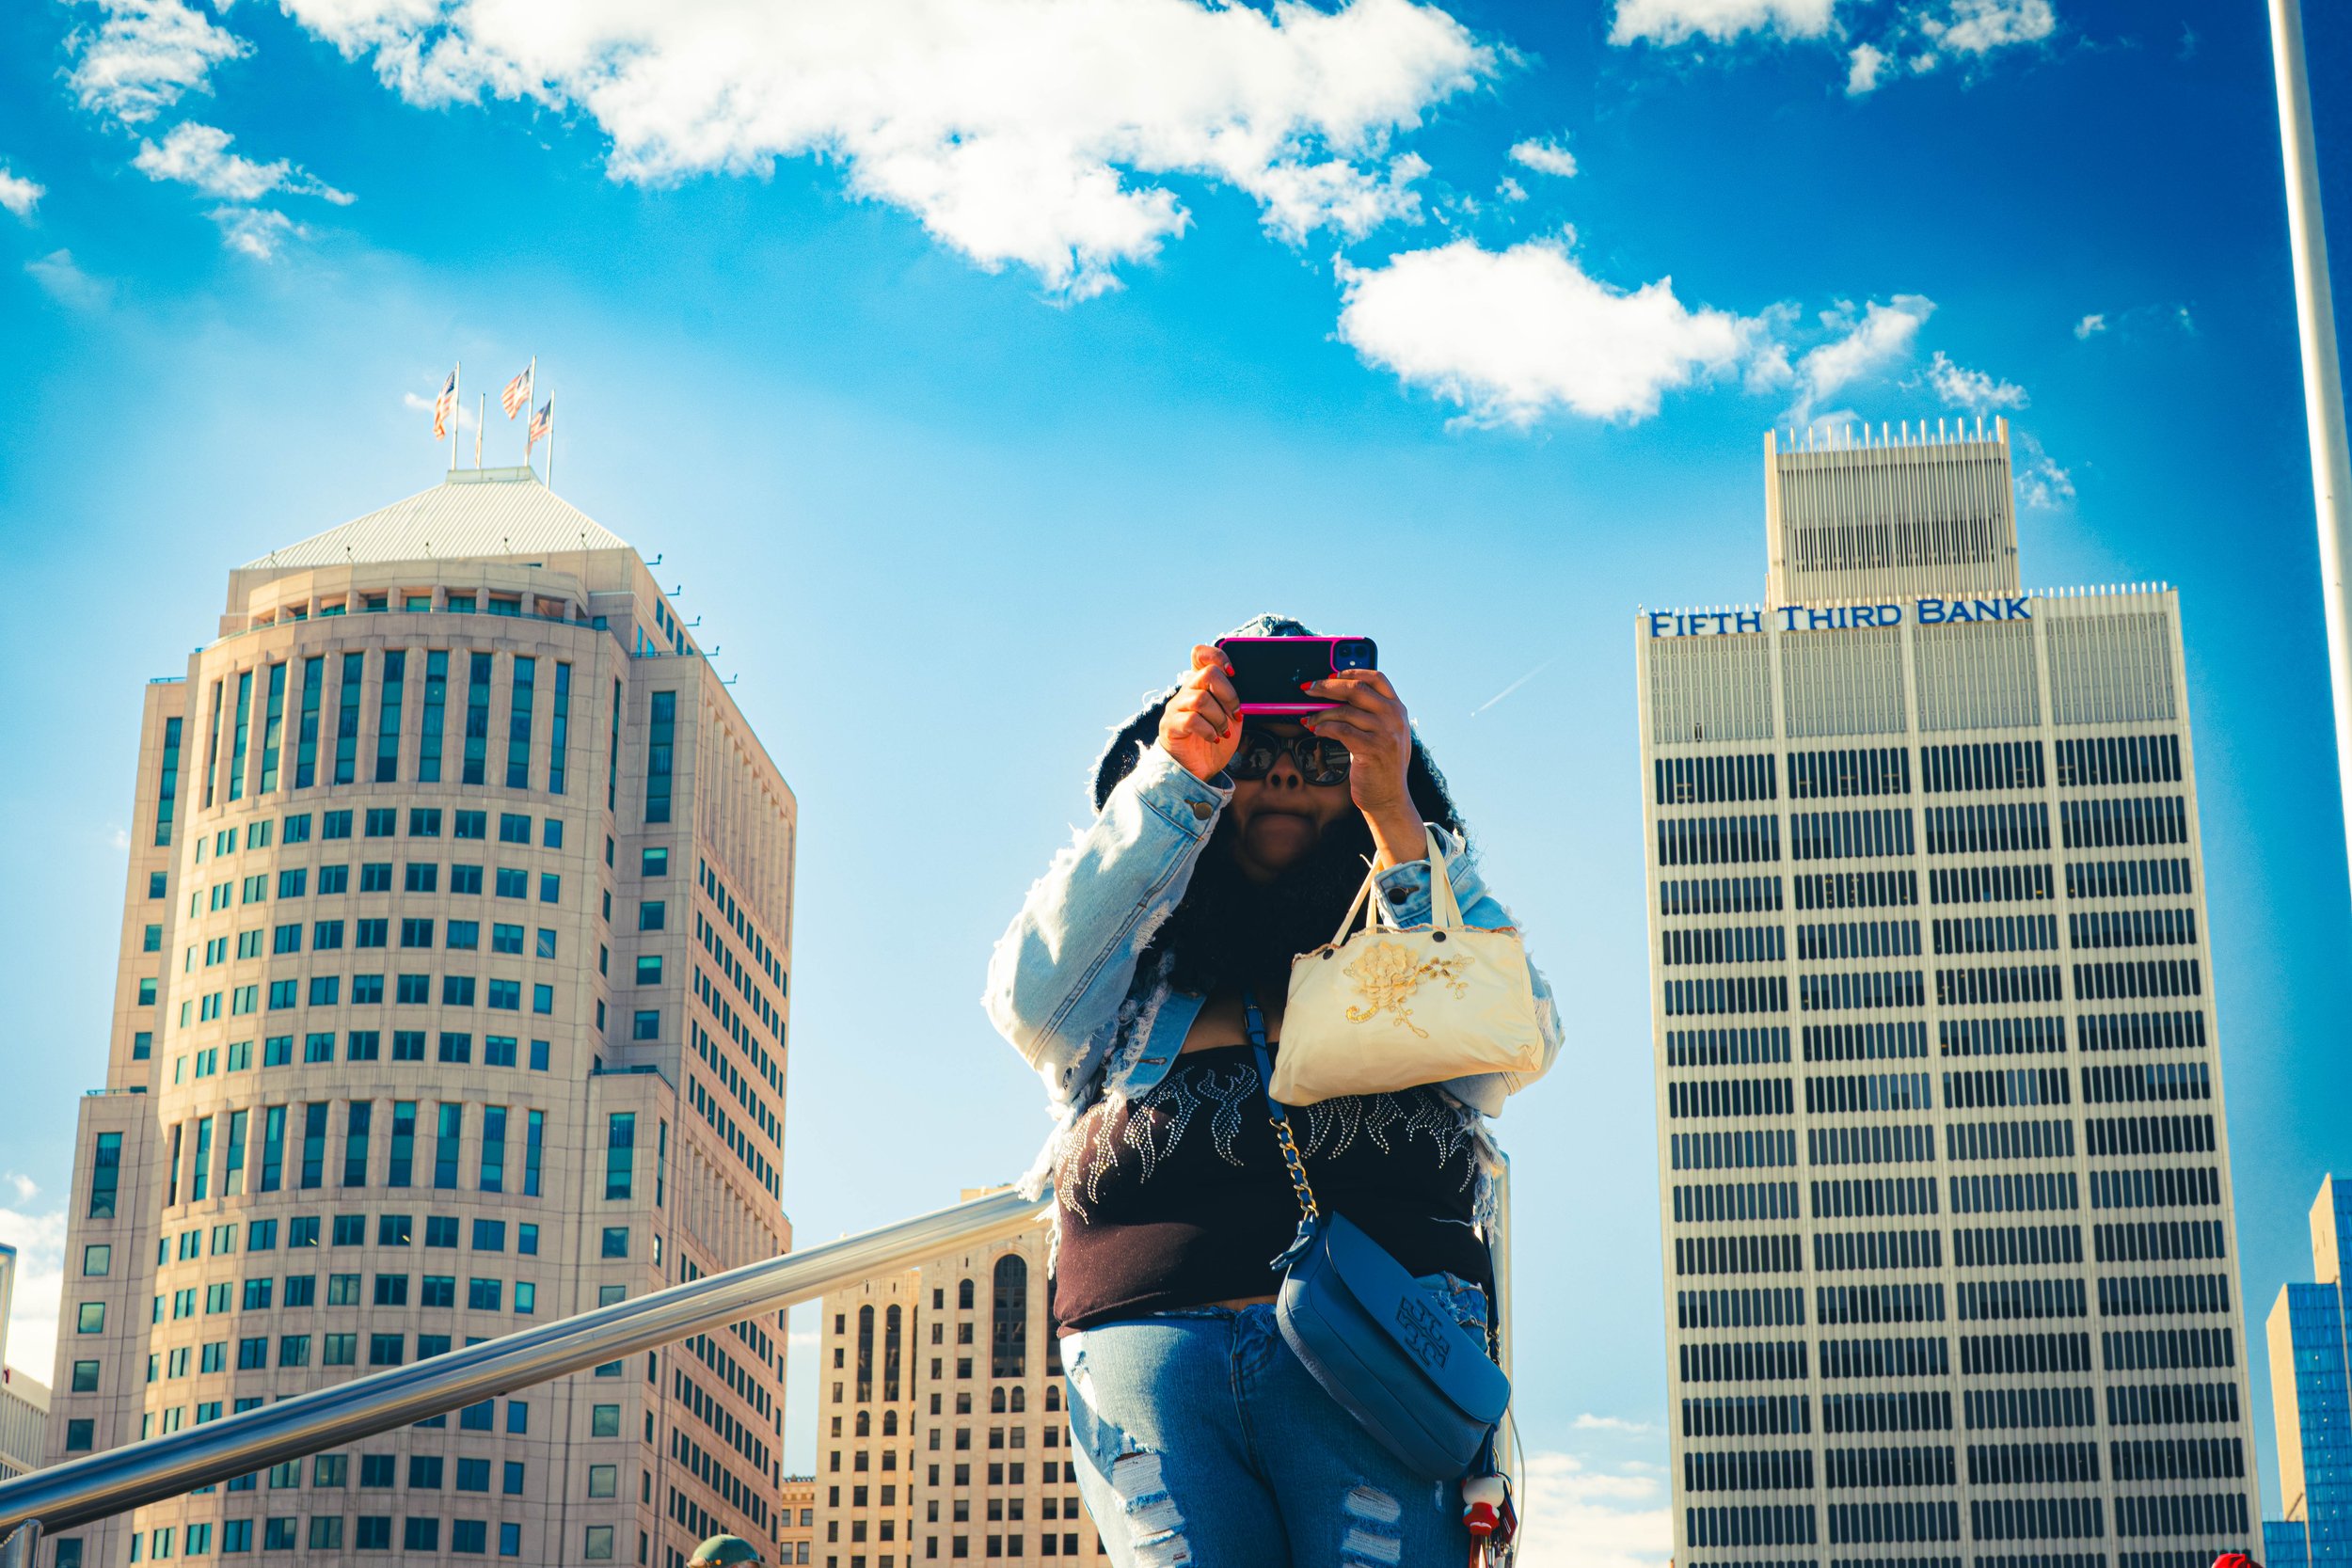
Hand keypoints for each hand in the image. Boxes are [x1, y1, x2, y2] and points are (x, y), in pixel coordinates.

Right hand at [1157, 645, 1241, 782]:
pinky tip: (1214, 738)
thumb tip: (1251, 689)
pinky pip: (1191, 720)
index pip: (1200, 654)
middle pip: (1207, 673)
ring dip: (1220, 718)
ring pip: (1201, 699)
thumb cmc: (1215, 740)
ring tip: (1224, 732)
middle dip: (1229, 695)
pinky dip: (1209, 730)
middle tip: (1236, 714)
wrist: (1198, 769)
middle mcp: (1185, 691)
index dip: (1217, 655)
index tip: (1233, 672)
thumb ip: (1235, 700)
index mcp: (1200, 684)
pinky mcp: (1170, 726)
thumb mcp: (1231, 717)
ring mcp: (1175, 708)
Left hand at [1301, 671, 1424, 867]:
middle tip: (1308, 688)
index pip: (1377, 678)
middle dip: (1327, 686)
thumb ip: (1370, 713)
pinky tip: (1316, 730)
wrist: (1389, 799)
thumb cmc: (1380, 766)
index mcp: (1398, 708)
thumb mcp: (1385, 734)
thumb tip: (1336, 694)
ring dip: (1320, 713)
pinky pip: (1341, 730)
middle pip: (1356, 688)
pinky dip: (1324, 727)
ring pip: (1345, 710)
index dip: (1352, 670)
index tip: (1332, 673)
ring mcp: (1385, 732)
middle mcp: (1394, 717)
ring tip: (1308, 718)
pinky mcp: (1372, 749)